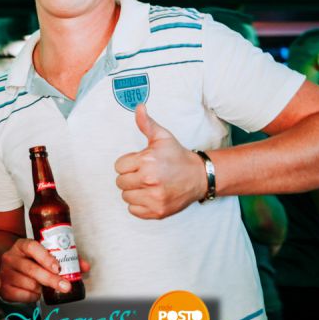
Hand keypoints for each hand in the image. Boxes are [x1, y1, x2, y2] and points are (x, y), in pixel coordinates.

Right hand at [0, 238, 89, 302]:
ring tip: (44, 286)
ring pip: (29, 284)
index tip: (58, 267)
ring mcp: (5, 273)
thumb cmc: (32, 261)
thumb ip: (66, 258)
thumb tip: (85, 266)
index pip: (32, 247)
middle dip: (51, 279)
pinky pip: (23, 296)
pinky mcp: (4, 288)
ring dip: (41, 288)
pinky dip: (33, 296)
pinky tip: (35, 291)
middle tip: (66, 286)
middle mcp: (11, 257)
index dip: (46, 257)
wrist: (10, 268)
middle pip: (32, 269)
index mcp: (22, 245)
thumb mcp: (45, 255)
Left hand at [115, 103, 205, 218]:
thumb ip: (147, 123)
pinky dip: (139, 205)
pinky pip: (133, 210)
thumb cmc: (177, 156)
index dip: (128, 164)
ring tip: (148, 185)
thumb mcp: (162, 137)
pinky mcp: (157, 212)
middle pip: (120, 182)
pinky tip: (150, 196)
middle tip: (144, 174)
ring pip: (126, 197)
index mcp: (147, 162)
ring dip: (134, 191)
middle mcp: (150, 181)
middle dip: (130, 177)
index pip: (119, 166)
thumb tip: (138, 107)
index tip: (140, 163)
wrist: (200, 176)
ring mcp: (154, 198)